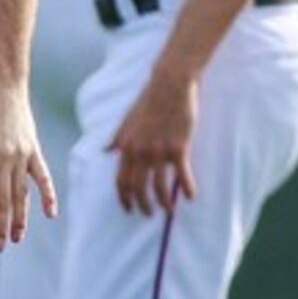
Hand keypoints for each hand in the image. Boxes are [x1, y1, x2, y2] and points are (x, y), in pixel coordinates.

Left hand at [0, 75, 55, 248]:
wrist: (1, 86)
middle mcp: (4, 156)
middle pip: (4, 196)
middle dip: (1, 224)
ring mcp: (22, 154)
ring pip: (22, 192)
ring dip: (20, 217)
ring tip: (16, 238)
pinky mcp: (34, 150)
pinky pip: (43, 177)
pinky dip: (48, 196)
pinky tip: (50, 214)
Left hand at [107, 68, 196, 215]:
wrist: (170, 84)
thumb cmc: (150, 100)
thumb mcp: (127, 119)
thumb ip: (117, 137)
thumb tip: (106, 151)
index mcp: (126, 146)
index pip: (121, 181)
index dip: (125, 198)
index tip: (129, 209)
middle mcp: (139, 152)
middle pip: (138, 188)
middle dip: (143, 205)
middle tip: (149, 214)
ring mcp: (158, 151)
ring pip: (159, 187)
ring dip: (164, 203)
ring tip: (169, 210)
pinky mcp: (178, 147)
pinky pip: (181, 175)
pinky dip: (187, 188)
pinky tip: (191, 196)